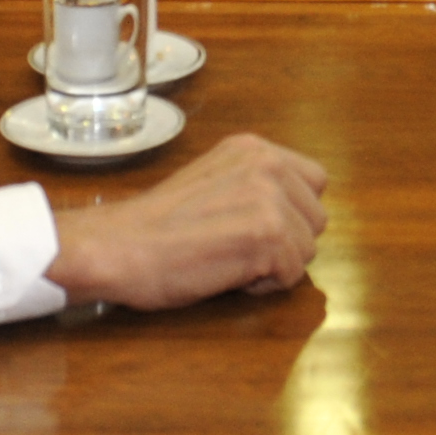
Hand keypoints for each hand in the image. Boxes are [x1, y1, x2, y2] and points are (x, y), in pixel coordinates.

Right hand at [46, 132, 328, 309]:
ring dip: (275, 265)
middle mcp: (267, 164)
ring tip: (230, 260)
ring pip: (308, 249)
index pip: (314, 182)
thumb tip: (295, 213)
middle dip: (286, 241)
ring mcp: (270, 198)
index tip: (252, 227)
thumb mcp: (213, 180)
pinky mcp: (269, 235)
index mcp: (254, 148)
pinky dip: (264, 285)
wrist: (120, 247)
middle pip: (316, 218)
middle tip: (237, 247)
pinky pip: (292, 274)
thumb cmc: (157, 227)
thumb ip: (254, 185)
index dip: (290, 213)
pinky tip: (229, 275)